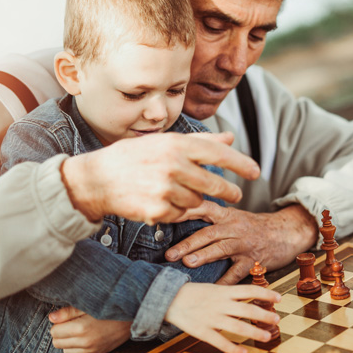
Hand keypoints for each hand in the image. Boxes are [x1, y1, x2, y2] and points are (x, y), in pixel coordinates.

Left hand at [48, 307, 130, 352]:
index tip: (67, 317)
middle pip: (57, 343)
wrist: (135, 315)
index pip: (54, 331)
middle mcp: (86, 342)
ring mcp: (93, 349)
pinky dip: (78, 347)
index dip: (58, 323)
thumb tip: (51, 318)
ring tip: (78, 330)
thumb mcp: (89, 304)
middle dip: (60, 333)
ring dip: (68, 342)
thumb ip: (68, 312)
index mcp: (82, 328)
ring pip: (66, 351)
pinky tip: (87, 336)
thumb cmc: (111, 306)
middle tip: (71, 323)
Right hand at [61, 132, 259, 224]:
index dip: (240, 164)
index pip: (218, 154)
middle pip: (214, 184)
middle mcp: (172, 165)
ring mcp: (164, 189)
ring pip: (198, 201)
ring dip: (195, 200)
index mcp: (176, 145)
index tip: (256, 171)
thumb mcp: (165, 142)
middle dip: (229, 191)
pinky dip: (177, 211)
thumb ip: (201, 142)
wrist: (96, 179)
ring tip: (178, 192)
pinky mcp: (157, 210)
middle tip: (236, 194)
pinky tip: (162, 202)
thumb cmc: (134, 157)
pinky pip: (181, 214)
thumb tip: (230, 138)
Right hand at [164, 283, 281, 352]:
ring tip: (267, 337)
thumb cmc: (195, 293)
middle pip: (247, 309)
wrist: (169, 299)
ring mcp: (212, 318)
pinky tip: (243, 352)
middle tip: (277, 320)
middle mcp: (220, 304)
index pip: (250, 290)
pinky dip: (233, 348)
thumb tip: (252, 297)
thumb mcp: (215, 288)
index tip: (279, 298)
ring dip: (254, 332)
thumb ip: (232, 294)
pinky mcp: (202, 331)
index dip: (266, 294)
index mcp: (224, 291)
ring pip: (237, 326)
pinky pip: (220, 342)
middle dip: (264, 315)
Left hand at [166, 203, 317, 273]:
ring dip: (204, 255)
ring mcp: (245, 244)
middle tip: (170, 253)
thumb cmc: (256, 227)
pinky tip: (212, 290)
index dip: (185, 211)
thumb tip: (181, 222)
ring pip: (222, 248)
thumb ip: (213, 220)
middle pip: (209, 233)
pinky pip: (237, 272)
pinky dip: (224, 282)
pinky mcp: (254, 260)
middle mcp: (235, 227)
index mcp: (228, 215)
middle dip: (188, 243)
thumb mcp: (235, 217)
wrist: (288, 231)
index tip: (166, 216)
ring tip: (188, 262)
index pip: (204, 208)